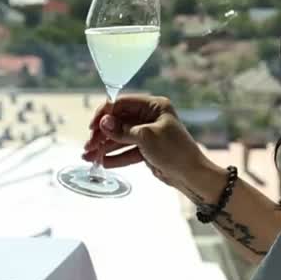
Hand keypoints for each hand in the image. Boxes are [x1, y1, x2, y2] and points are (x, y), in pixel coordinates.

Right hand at [82, 94, 205, 193]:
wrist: (192, 175)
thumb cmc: (174, 151)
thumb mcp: (146, 137)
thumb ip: (122, 130)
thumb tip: (103, 122)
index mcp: (154, 106)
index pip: (122, 104)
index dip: (105, 114)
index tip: (92, 127)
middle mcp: (149, 117)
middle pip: (119, 122)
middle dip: (102, 135)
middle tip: (88, 147)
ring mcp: (148, 133)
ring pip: (121, 138)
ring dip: (105, 147)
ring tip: (88, 157)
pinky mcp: (147, 149)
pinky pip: (127, 150)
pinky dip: (115, 156)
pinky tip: (103, 162)